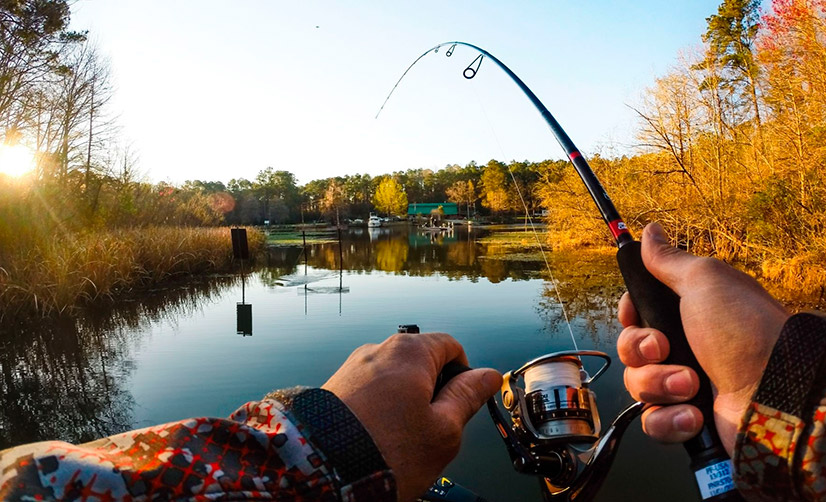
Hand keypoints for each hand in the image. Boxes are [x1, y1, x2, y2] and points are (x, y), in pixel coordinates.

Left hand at [322, 332, 501, 501]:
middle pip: (421, 361)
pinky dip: (380, 410)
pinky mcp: (334, 387)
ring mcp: (352, 368)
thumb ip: (468, 397)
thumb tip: (488, 376)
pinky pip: (369, 391)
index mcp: (410, 351)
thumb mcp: (444, 429)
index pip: (451, 346)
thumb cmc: (388, 452)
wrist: (321, 472)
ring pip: (395, 379)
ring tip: (401, 440)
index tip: (464, 402)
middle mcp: (378, 350)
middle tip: (433, 429)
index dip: (464, 373)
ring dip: (405, 403)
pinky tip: (377, 438)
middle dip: (433, 391)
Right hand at [617, 223, 788, 454]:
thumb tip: (650, 230)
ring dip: (658, 384)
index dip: (629, 315)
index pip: (636, 313)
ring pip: (637, 385)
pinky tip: (692, 414)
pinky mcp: (686, 420)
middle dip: (641, 350)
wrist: (777, 395)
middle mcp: (684, 348)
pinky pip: (652, 421)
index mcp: (687, 314)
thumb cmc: (745, 331)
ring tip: (691, 385)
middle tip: (664, 348)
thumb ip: (669, 260)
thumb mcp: (705, 281)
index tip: (635, 315)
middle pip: (630, 348)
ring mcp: (684, 386)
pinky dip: (669, 419)